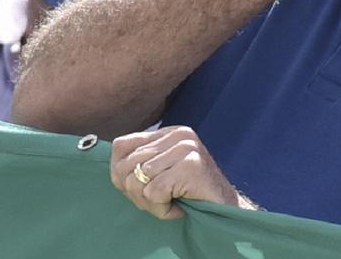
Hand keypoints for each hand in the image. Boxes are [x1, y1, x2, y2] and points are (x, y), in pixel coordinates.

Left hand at [110, 126, 257, 218]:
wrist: (225, 208)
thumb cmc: (189, 192)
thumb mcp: (162, 170)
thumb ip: (140, 162)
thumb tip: (114, 168)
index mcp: (169, 132)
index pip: (121, 145)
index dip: (120, 173)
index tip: (138, 189)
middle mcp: (178, 134)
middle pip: (127, 166)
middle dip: (135, 193)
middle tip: (157, 201)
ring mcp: (186, 148)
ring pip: (138, 181)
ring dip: (150, 204)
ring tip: (169, 204)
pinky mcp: (190, 166)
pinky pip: (154, 193)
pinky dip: (162, 209)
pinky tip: (178, 208)